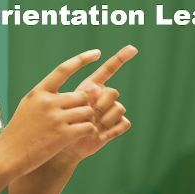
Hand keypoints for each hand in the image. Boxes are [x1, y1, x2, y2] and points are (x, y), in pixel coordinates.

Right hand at [0, 49, 103, 176]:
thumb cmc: (19, 130)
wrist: (8, 154)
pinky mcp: (63, 135)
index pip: (63, 69)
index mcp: (39, 92)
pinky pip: (88, 127)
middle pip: (82, 95)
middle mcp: (47, 102)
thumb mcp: (28, 105)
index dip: (81, 60)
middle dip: (84, 105)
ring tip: (80, 126)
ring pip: (87, 111)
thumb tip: (71, 91)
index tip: (96, 53)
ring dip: (88, 119)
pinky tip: (83, 134)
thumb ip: (47, 96)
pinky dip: (90, 131)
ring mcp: (55, 118)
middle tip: (79, 115)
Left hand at [65, 45, 137, 160]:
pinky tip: (101, 136)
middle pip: (113, 91)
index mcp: (91, 86)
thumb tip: (94, 87)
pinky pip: (124, 122)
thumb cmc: (61, 124)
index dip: (120, 58)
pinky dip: (112, 131)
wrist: (66, 145)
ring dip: (104, 120)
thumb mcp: (66, 106)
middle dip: (101, 104)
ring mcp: (112, 110)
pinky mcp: (118, 124)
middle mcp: (104, 96)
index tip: (132, 48)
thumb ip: (79, 95)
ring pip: (119, 107)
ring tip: (92, 127)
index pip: (108, 69)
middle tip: (88, 115)